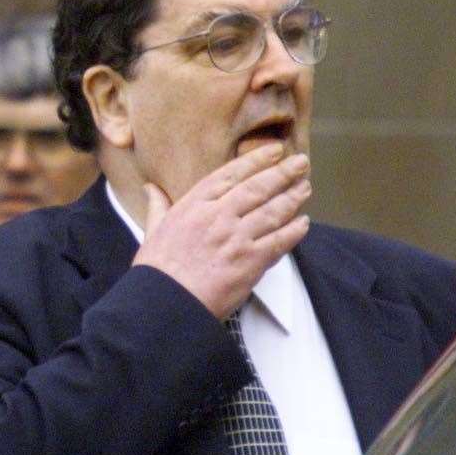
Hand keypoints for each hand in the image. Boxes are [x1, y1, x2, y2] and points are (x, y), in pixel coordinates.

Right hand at [131, 143, 310, 318]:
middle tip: (300, 163)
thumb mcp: (152, 231)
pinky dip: (294, 231)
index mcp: (193, 206)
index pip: (230, 174)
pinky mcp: (250, 262)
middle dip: (282, 173)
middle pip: (257, 188)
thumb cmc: (157, 270)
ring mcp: (236, 238)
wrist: (165, 302)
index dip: (255, 160)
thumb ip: (157, 206)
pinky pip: (279, 241)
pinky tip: (303, 223)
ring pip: (272, 212)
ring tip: (305, 188)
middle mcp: (217, 217)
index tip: (274, 151)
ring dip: (292, 198)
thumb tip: (150, 188)